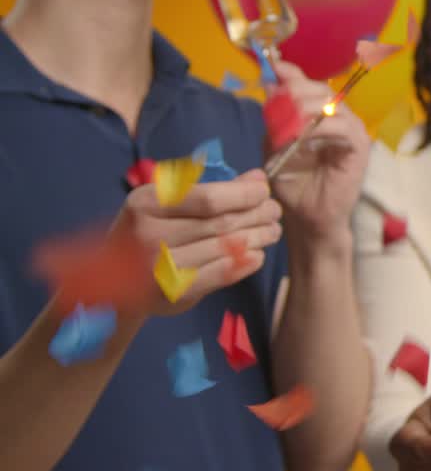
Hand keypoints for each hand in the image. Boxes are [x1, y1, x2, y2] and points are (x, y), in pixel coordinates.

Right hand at [111, 170, 280, 315]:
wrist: (114, 279)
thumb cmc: (150, 229)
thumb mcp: (169, 202)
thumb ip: (213, 189)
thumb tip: (257, 178)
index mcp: (146, 202)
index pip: (208, 198)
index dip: (243, 194)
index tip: (264, 190)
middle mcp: (148, 235)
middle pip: (220, 224)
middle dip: (256, 215)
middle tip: (275, 211)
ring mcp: (158, 267)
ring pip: (224, 248)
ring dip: (257, 238)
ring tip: (272, 230)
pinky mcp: (171, 293)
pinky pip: (219, 275)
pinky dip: (244, 263)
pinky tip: (258, 254)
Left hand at [268, 62, 371, 257]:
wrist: (307, 217)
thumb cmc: (293, 183)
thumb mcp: (276, 143)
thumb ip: (275, 114)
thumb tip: (269, 80)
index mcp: (319, 114)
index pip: (308, 84)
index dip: (291, 74)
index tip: (273, 68)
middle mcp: (339, 116)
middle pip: (319, 88)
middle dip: (294, 93)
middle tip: (276, 107)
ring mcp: (352, 129)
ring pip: (329, 104)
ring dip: (303, 112)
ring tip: (285, 129)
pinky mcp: (359, 146)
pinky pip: (340, 127)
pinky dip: (319, 129)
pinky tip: (302, 139)